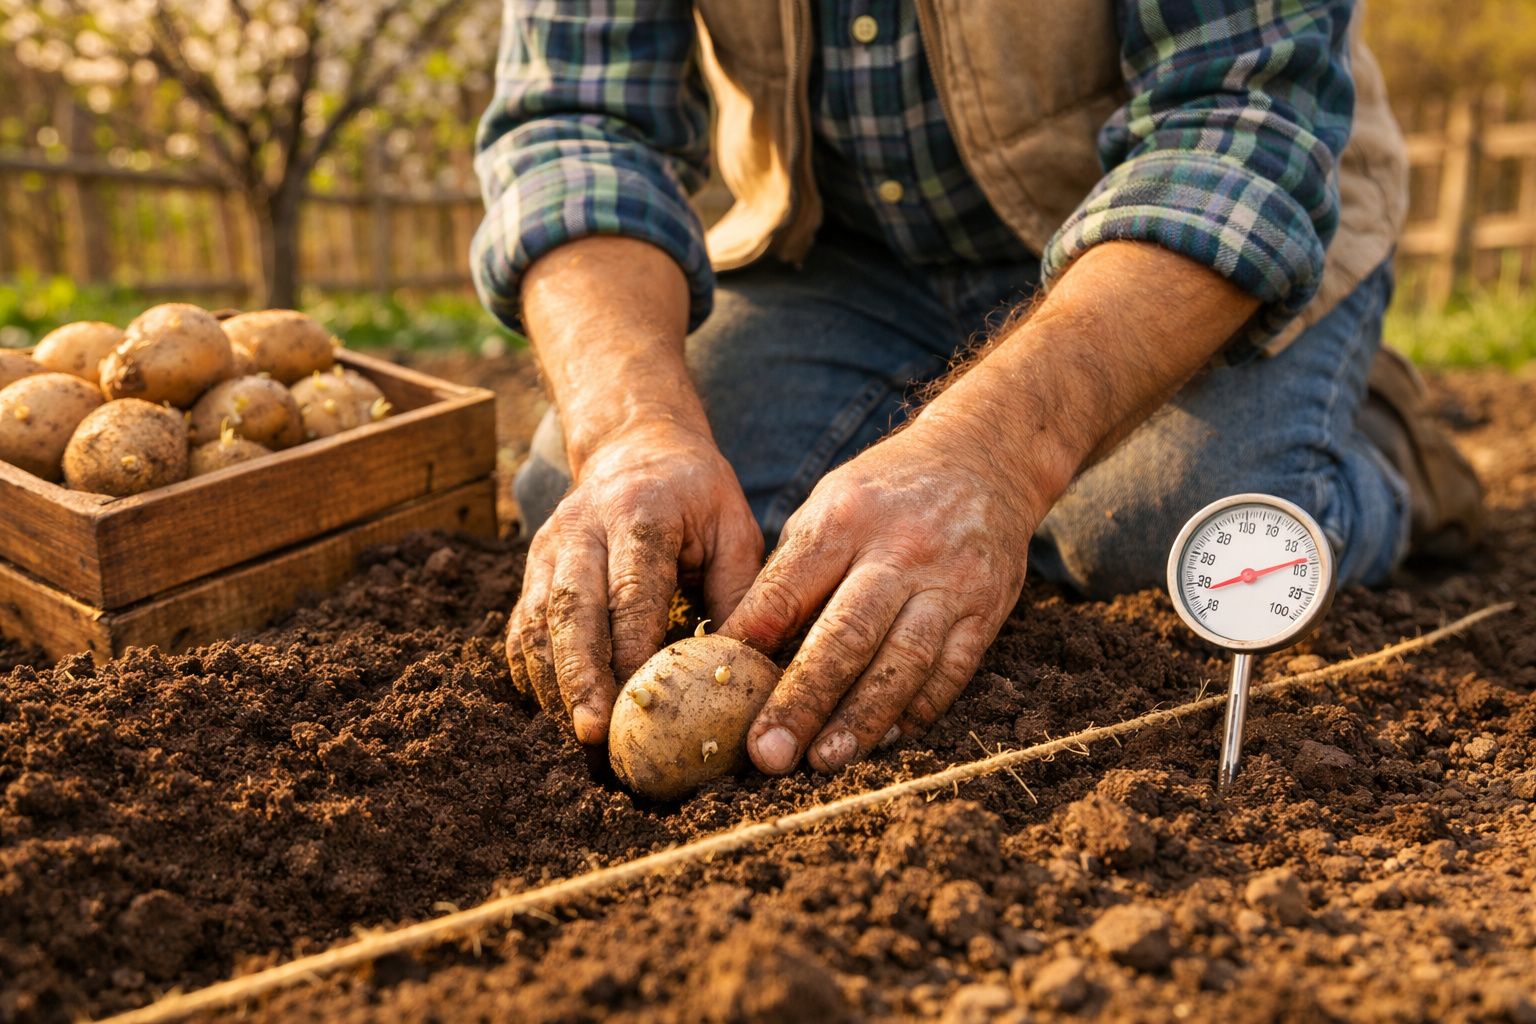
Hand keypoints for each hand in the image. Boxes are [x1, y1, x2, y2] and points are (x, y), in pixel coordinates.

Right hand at [508, 421, 763, 742]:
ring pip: (536, 623)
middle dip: (579, 677)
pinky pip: (520, 629)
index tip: (641, 700)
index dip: (631, 648)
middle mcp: (582, 529)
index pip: (630, 589)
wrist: (635, 447)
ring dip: (552, 685)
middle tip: (592, 734)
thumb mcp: (734, 527)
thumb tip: (742, 669)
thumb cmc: (697, 496)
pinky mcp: (531, 569)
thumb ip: (739, 592)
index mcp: (639, 514)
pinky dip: (532, 674)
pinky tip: (555, 712)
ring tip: (575, 738)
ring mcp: (548, 549)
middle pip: (570, 609)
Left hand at [720, 419, 1039, 773]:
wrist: (982, 458)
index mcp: (844, 519)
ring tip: (824, 760)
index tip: (718, 683)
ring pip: (903, 662)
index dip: (752, 639)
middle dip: (803, 699)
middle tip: (767, 753)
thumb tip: (741, 649)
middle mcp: (899, 550)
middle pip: (846, 634)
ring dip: (861, 719)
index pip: (789, 586)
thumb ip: (791, 573)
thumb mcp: (828, 506)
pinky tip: (883, 740)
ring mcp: (949, 582)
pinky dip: (915, 711)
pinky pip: (951, 672)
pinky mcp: (988, 610)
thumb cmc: (883, 494)